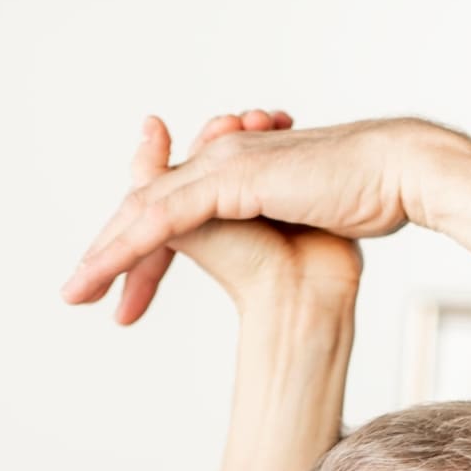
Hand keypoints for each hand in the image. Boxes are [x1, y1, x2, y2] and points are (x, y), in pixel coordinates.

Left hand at [66, 116, 447, 310]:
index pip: (173, 216)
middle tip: (78, 295)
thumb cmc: (361, 200)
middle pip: (147, 213)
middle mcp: (219, 166)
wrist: (392, 179)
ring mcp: (221, 168)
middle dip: (111, 257)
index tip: (129, 304)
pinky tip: (106, 273)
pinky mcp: (228, 179)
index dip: (145, 259)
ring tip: (78, 291)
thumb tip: (276, 280)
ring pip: (145, 212)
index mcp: (235, 176)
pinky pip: (165, 216)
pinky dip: (129, 246)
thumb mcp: (299, 225)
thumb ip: (267, 237)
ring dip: (106, 254)